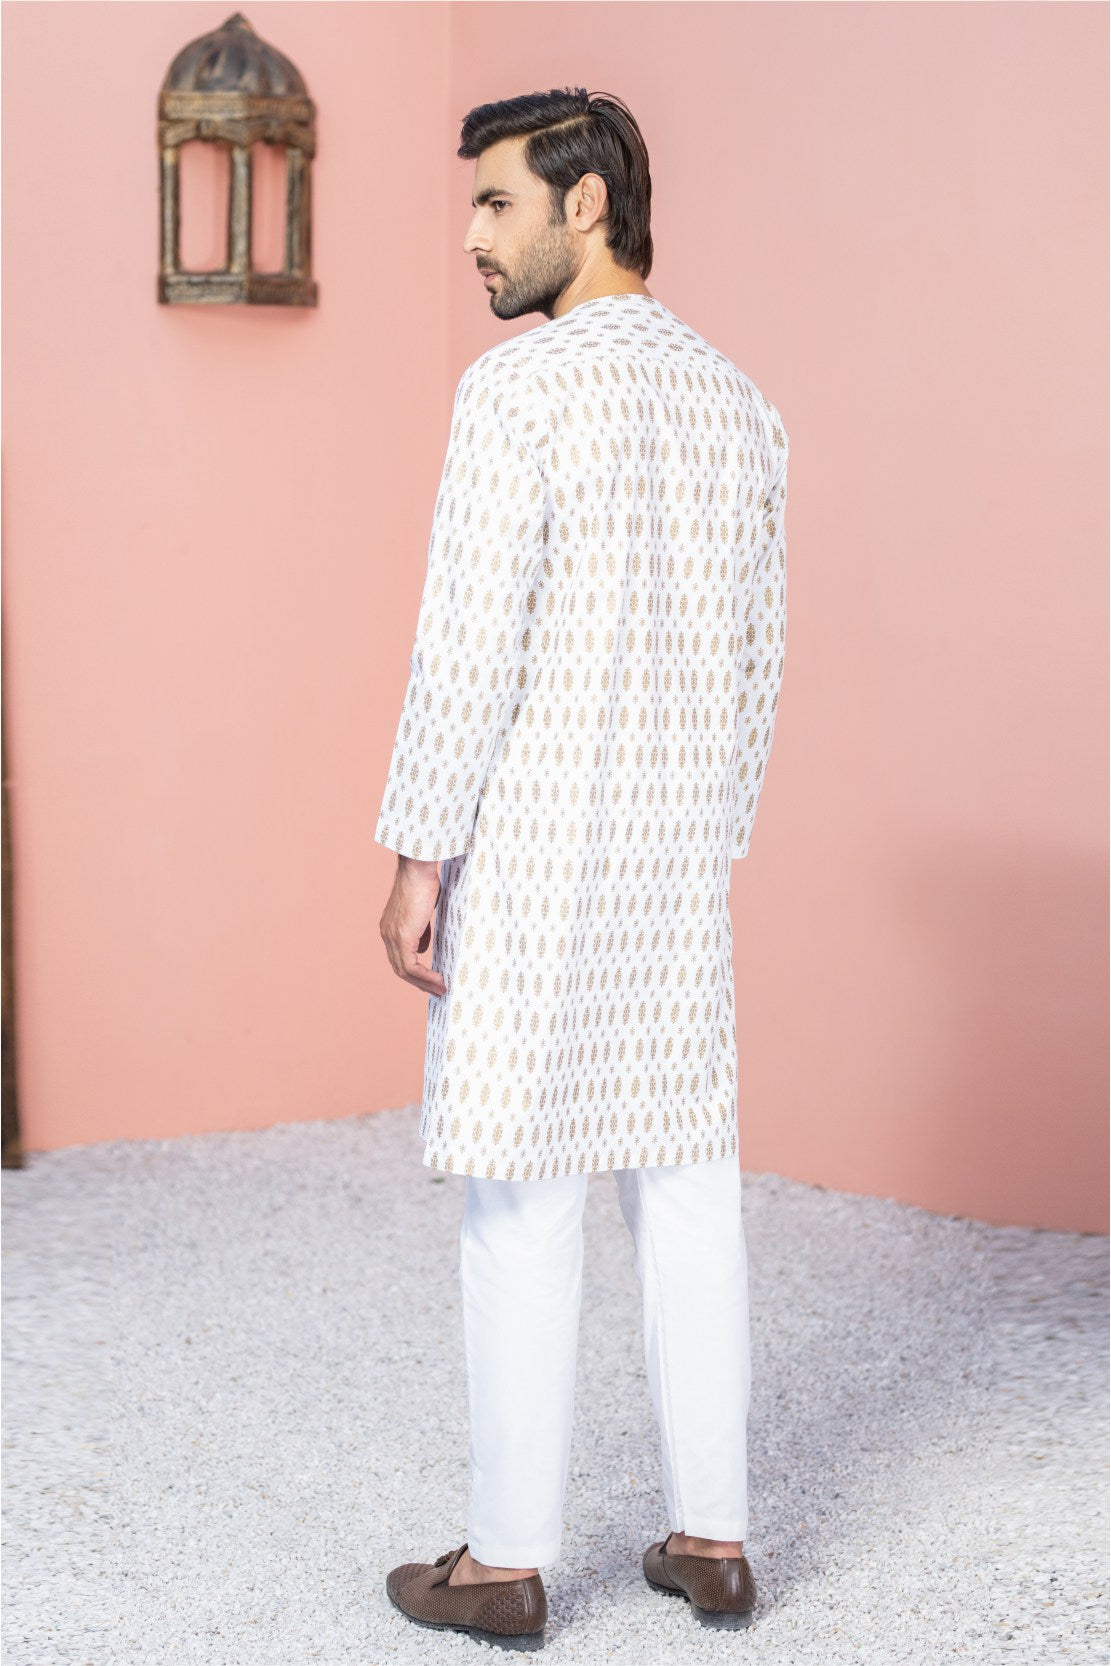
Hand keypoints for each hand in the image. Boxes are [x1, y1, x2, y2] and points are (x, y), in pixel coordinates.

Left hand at [379, 857, 447, 996]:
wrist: (418, 869)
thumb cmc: (424, 883)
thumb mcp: (422, 911)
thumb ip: (421, 930)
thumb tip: (422, 947)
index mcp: (390, 928)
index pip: (398, 957)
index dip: (413, 972)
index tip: (429, 980)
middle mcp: (387, 934)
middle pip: (399, 968)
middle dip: (418, 982)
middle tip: (435, 991)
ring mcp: (393, 936)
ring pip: (404, 971)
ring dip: (423, 983)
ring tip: (440, 989)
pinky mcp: (402, 937)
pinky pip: (411, 966)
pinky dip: (425, 977)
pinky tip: (438, 981)